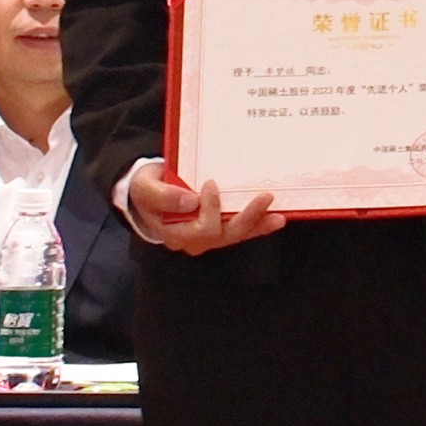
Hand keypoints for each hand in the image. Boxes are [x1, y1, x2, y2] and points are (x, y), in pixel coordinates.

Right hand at [123, 157, 285, 256]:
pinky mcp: (217, 230)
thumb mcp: (147, 188)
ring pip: (236, 235)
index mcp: (175, 234)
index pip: (201, 229)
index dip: (211, 209)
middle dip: (247, 217)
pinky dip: (258, 227)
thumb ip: (164, 196)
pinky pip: (240, 232)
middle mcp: (193, 241)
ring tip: (279, 215)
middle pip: (224, 235)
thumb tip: (190, 202)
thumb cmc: (146, 188)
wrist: (148, 190)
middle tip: (265, 197)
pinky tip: (275, 220)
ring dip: (258, 225)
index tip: (210, 184)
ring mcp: (207, 238)